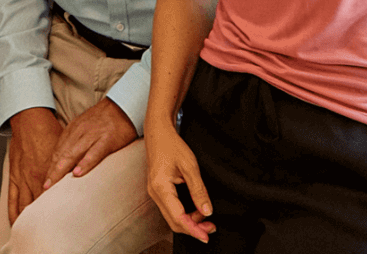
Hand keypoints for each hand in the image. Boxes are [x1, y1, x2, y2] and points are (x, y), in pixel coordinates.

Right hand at [7, 108, 62, 223]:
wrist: (29, 119)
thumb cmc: (48, 131)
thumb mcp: (66, 149)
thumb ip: (73, 164)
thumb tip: (84, 173)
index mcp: (50, 172)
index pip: (55, 198)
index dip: (59, 211)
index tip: (64, 222)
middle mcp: (35, 178)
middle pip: (40, 205)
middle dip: (44, 220)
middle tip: (49, 231)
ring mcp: (22, 178)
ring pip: (24, 206)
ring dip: (27, 220)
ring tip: (32, 232)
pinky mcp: (13, 176)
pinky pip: (11, 198)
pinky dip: (14, 211)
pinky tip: (16, 221)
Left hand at [41, 97, 136, 189]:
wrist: (122, 105)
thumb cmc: (104, 120)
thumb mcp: (85, 128)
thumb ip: (76, 142)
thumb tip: (67, 162)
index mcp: (73, 130)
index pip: (58, 151)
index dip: (50, 167)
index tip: (45, 182)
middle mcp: (79, 133)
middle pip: (62, 154)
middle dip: (52, 172)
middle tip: (45, 188)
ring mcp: (92, 135)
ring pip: (73, 154)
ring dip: (62, 170)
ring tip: (55, 184)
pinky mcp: (107, 139)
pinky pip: (94, 152)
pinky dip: (85, 163)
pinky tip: (78, 173)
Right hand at [146, 115, 213, 242]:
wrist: (158, 132)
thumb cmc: (171, 145)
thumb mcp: (190, 166)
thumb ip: (199, 190)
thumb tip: (207, 211)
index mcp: (161, 188)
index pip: (178, 217)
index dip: (194, 229)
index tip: (207, 235)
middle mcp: (154, 193)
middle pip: (173, 221)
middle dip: (193, 228)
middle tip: (211, 228)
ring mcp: (155, 192)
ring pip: (172, 216)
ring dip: (189, 221)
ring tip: (207, 219)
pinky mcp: (158, 190)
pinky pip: (171, 209)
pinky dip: (184, 214)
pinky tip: (196, 211)